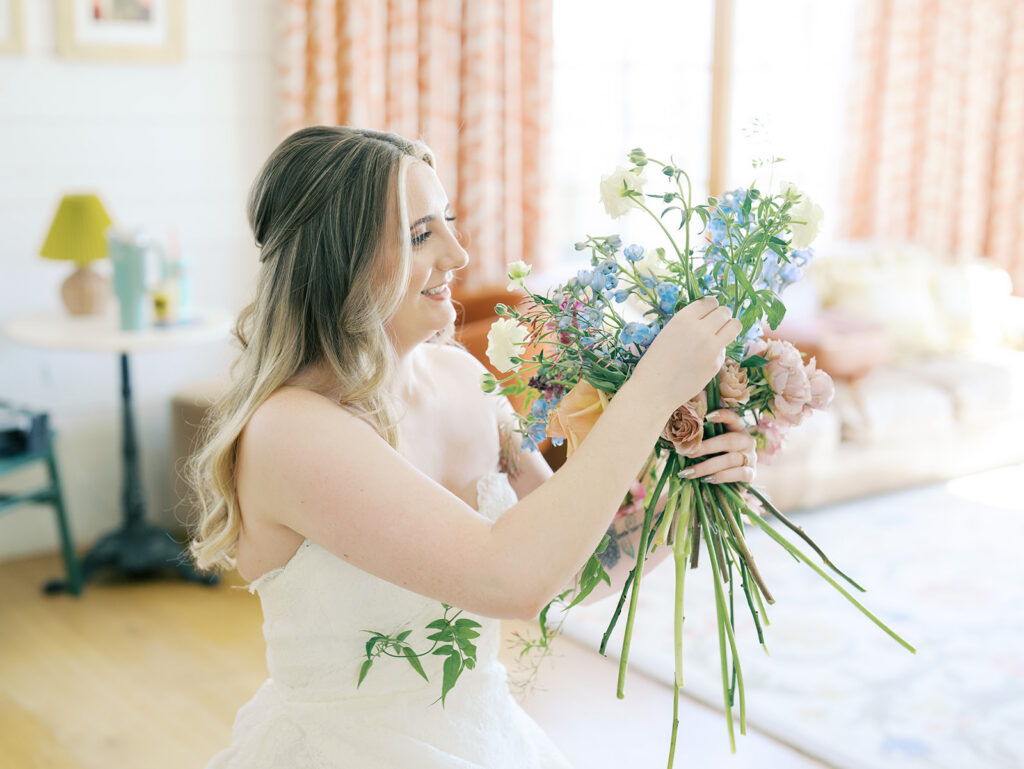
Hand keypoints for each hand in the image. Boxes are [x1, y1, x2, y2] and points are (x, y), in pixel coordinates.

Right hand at [632, 297, 742, 415]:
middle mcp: (699, 329)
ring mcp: (710, 346)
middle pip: (724, 312)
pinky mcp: (716, 363)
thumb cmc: (655, 362)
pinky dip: (718, 351)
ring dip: (730, 327)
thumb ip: (688, 323)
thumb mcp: (667, 333)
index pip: (709, 302)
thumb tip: (709, 317)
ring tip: (721, 335)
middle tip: (716, 325)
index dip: (710, 308)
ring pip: (734, 326)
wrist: (654, 390)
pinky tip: (704, 359)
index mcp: (683, 318)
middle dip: (722, 317)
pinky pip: (724, 349)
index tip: (708, 314)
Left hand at [679, 408, 756, 483]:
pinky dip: (721, 476)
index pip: (733, 418)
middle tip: (688, 453)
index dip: (722, 415)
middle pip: (730, 440)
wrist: (724, 488)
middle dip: (707, 447)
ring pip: (731, 459)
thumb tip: (682, 440)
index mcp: (737, 430)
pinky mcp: (752, 474)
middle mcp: (747, 441)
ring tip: (689, 472)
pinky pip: (739, 474)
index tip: (706, 417)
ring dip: (707, 466)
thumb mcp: (708, 449)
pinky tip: (707, 479)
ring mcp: (751, 458)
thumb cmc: (712, 462)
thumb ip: (701, 442)